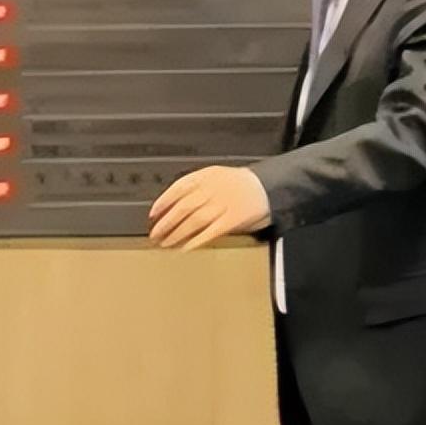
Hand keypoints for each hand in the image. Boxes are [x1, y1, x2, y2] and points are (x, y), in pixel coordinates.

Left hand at [147, 166, 270, 250]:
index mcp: (208, 175)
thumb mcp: (220, 176)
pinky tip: (187, 249)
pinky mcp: (234, 218)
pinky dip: (196, 241)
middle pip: (183, 207)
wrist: (272, 187)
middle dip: (166, 222)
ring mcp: (224, 203)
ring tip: (166, 243)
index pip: (179, 188)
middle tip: (156, 233)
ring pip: (193, 220)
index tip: (153, 214)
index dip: (163, 202)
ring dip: (177, 233)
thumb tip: (177, 206)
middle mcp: (214, 188)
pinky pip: (210, 231)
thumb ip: (201, 188)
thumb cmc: (246, 185)